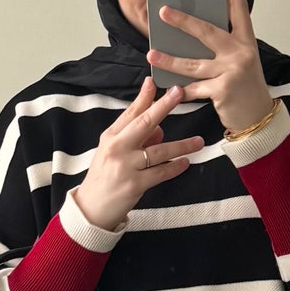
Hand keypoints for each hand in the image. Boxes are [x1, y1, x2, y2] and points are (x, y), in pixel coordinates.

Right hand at [72, 77, 204, 232]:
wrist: (91, 208)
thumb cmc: (104, 177)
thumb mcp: (114, 152)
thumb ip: (136, 139)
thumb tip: (161, 129)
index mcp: (111, 136)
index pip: (131, 112)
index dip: (144, 96)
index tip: (155, 81)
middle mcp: (117, 148)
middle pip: (145, 123)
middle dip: (163, 106)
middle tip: (179, 93)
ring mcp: (126, 166)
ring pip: (159, 151)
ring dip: (182, 145)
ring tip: (198, 141)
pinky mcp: (134, 185)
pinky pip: (160, 173)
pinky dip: (175, 168)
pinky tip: (185, 163)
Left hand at [145, 0, 273, 133]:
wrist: (258, 118)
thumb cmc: (246, 88)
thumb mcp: (241, 61)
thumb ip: (224, 47)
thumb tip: (195, 36)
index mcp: (246, 42)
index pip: (239, 10)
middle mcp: (240, 53)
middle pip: (207, 32)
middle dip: (183, 21)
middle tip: (164, 12)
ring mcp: (232, 71)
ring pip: (193, 64)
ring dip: (169, 60)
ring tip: (152, 54)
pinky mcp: (222, 90)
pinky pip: (195, 89)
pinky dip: (181, 90)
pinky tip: (169, 88)